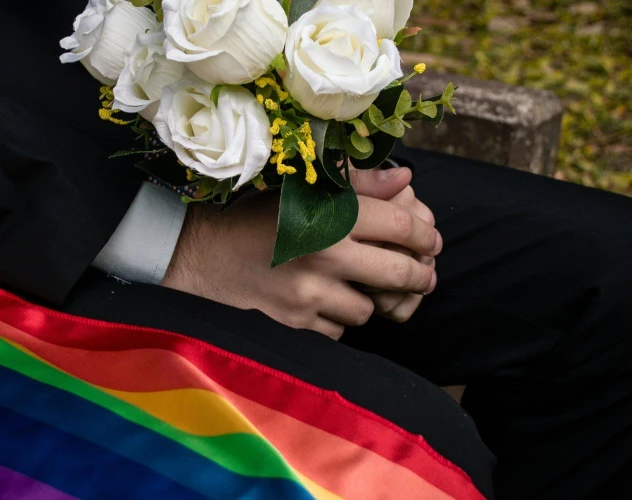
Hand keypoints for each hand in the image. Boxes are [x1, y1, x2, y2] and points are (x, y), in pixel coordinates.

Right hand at [162, 168, 440, 338]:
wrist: (201, 254)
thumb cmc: (254, 216)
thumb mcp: (301, 189)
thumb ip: (357, 184)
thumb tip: (405, 179)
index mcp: (329, 213)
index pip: (401, 224)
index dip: (425, 234)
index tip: (430, 240)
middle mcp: (324, 253)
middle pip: (399, 274)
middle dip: (420, 276)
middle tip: (424, 275)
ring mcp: (310, 293)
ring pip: (368, 308)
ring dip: (369, 300)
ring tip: (359, 287)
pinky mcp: (295, 323)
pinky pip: (339, 330)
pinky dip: (338, 320)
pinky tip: (325, 304)